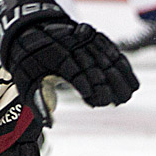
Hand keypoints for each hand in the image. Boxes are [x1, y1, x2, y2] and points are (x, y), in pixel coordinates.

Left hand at [0, 0, 138, 126]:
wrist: (28, 31)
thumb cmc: (27, 62)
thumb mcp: (26, 82)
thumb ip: (39, 102)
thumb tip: (49, 124)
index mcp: (53, 56)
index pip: (73, 71)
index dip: (84, 85)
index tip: (96, 101)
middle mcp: (70, 45)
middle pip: (92, 64)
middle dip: (106, 84)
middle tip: (117, 102)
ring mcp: (82, 39)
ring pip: (105, 56)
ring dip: (118, 75)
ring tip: (128, 94)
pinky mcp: (90, 37)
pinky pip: (111, 49)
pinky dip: (121, 64)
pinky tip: (128, 77)